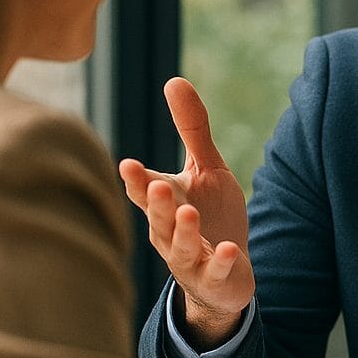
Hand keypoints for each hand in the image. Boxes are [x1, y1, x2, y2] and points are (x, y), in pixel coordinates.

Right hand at [118, 77, 253, 345]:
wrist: (227, 272)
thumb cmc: (211, 215)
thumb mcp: (207, 169)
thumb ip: (192, 130)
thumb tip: (174, 80)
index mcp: (166, 205)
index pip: (145, 191)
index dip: (137, 180)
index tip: (129, 165)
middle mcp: (170, 233)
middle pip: (159, 218)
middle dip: (156, 203)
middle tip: (155, 185)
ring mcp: (191, 258)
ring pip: (182, 245)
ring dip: (184, 230)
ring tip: (189, 212)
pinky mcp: (215, 277)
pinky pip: (216, 270)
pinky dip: (221, 260)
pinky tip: (229, 249)